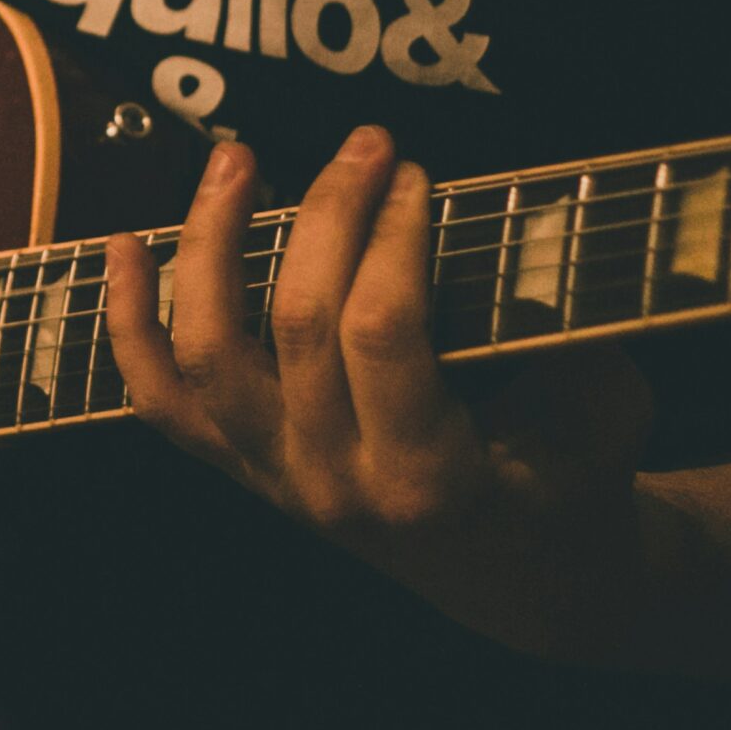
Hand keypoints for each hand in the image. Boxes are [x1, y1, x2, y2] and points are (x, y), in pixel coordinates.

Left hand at [103, 126, 672, 659]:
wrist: (527, 585)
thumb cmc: (575, 482)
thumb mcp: (606, 413)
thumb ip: (569, 331)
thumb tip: (530, 225)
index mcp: (427, 479)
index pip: (382, 332)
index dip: (392, 238)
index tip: (415, 173)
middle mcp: (332, 483)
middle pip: (296, 323)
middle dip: (329, 214)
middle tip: (366, 144)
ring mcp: (273, 477)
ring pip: (206, 351)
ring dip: (211, 243)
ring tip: (236, 159)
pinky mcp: (241, 467)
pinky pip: (159, 399)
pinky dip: (128, 321)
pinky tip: (124, 245)